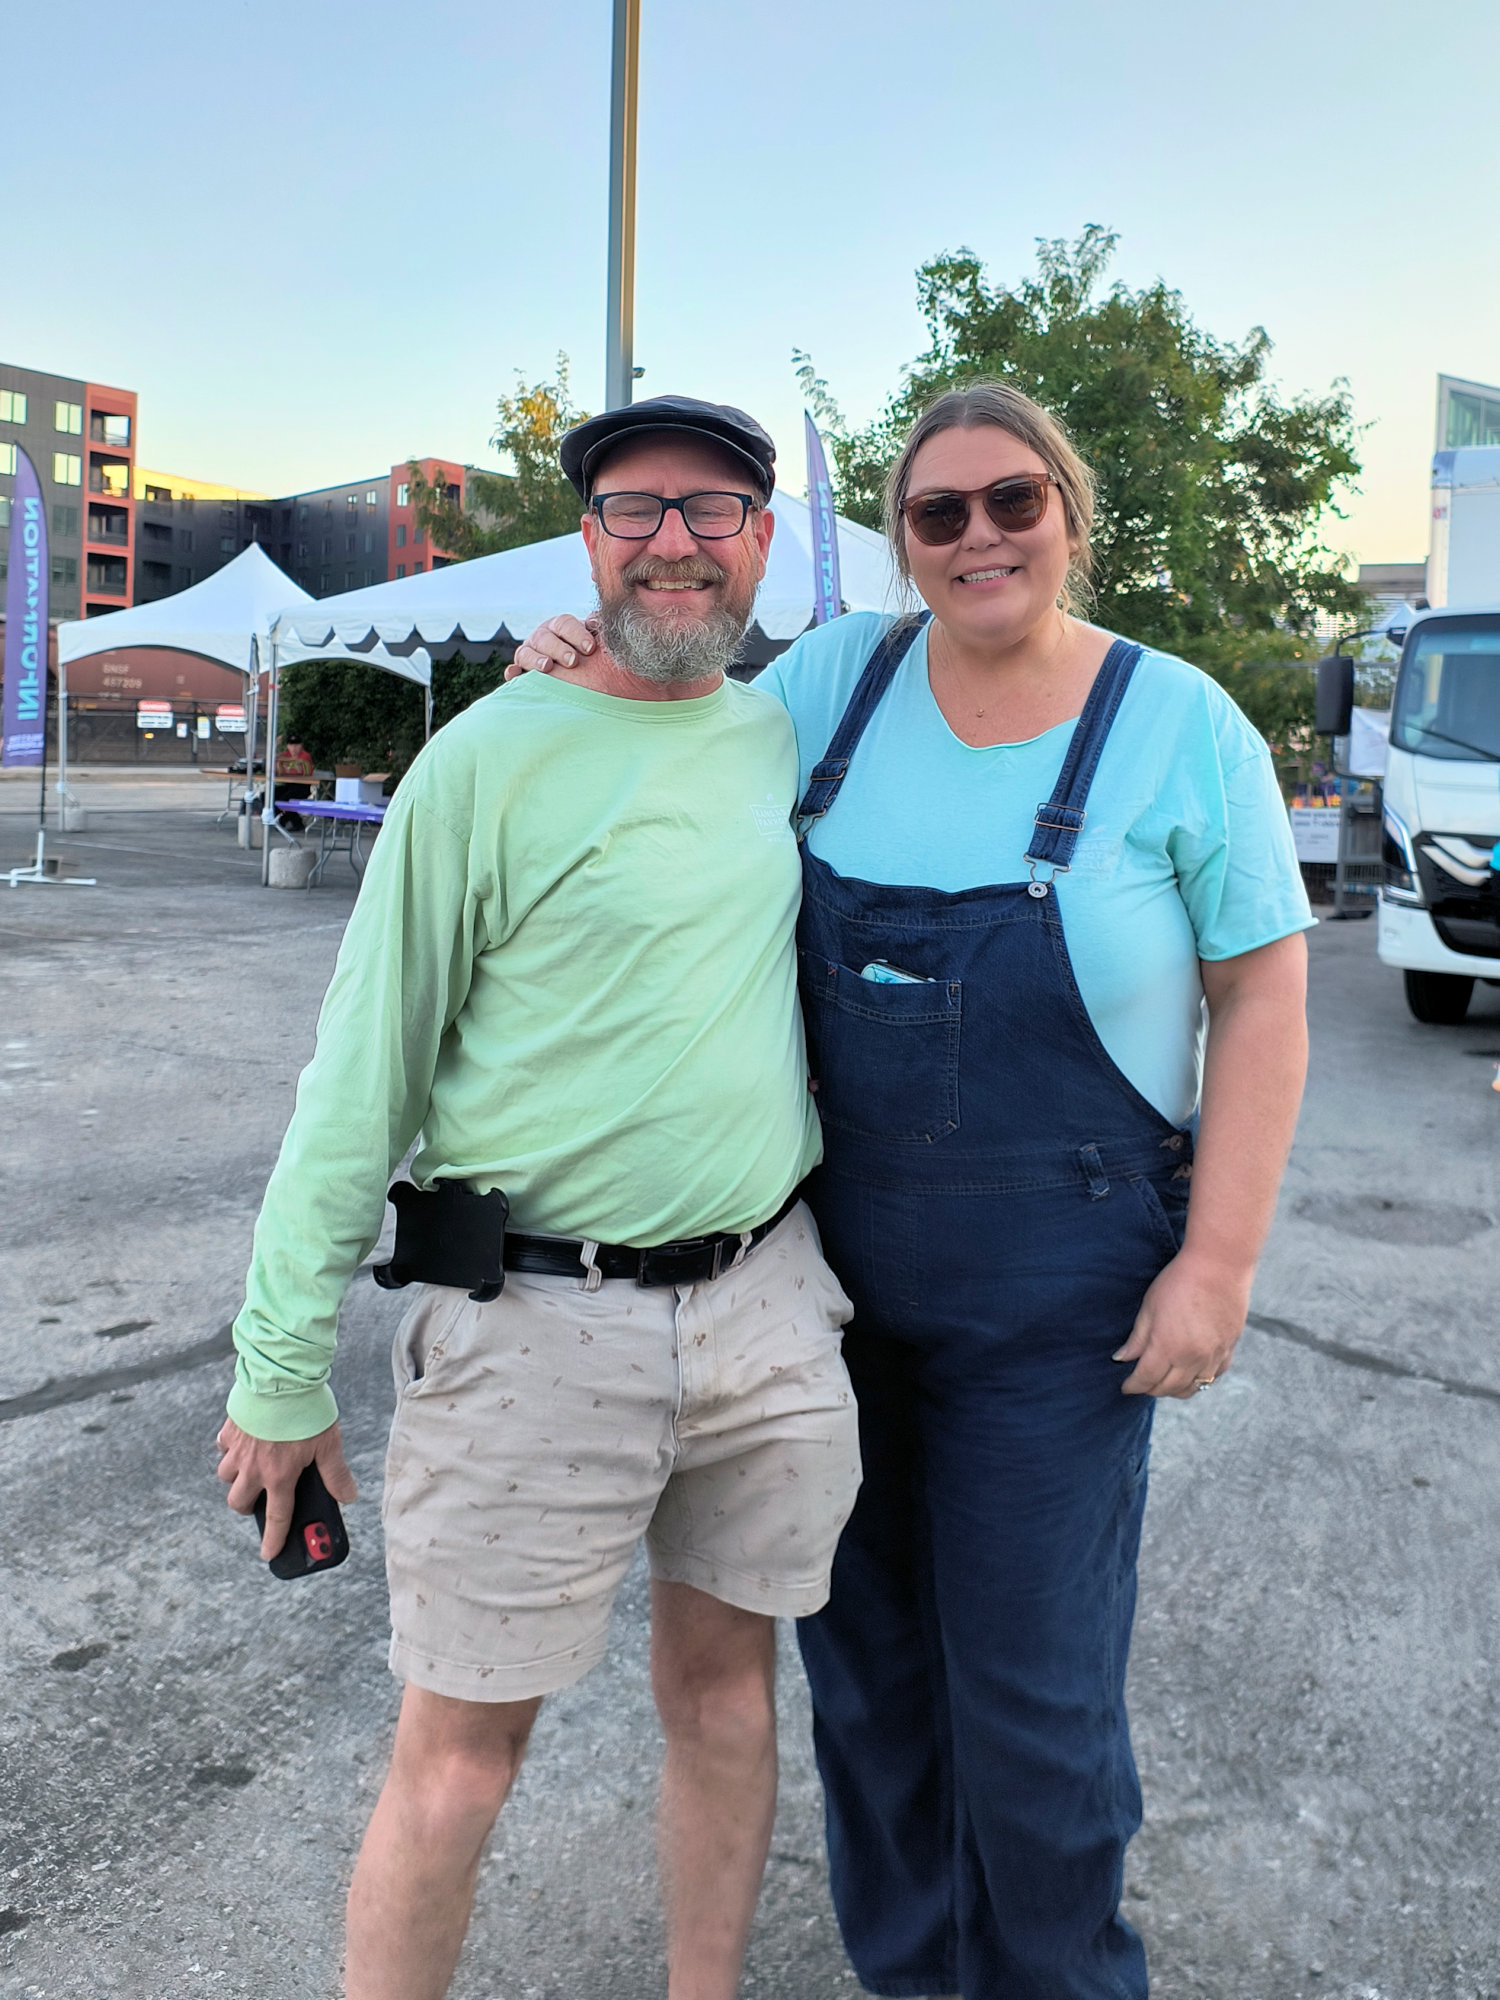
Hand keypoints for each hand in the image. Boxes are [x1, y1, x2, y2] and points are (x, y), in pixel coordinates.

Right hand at [215, 1416, 356, 1560]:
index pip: (277, 1517)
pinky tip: (242, 1444)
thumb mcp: (329, 1444)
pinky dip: (229, 1451)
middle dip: (246, 1508)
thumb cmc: (307, 1411)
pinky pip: (222, 1448)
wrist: (282, 1378)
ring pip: (226, 1476)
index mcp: (280, 1476)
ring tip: (251, 1471)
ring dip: (236, 1479)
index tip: (268, 1554)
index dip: (273, 1539)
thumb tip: (348, 1496)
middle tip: (258, 1502)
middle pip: (238, 1502)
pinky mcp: (230, 1429)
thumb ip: (336, 1474)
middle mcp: (254, 1467)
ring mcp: (238, 1449)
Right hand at [505, 614, 597, 680]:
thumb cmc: (588, 654)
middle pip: (545, 638)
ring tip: (547, 667)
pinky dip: (512, 672)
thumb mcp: (595, 640)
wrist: (577, 673)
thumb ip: (597, 629)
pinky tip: (514, 674)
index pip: (565, 624)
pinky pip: (513, 671)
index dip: (577, 634)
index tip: (590, 648)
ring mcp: (529, 653)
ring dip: (535, 659)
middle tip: (572, 661)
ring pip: (526, 652)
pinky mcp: (520, 670)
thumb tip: (595, 622)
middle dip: (558, 649)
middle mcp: (542, 636)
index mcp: (560, 626)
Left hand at [1112, 1248, 1250, 1398]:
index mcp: (1167, 1347)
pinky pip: (1214, 1376)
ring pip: (1193, 1388)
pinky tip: (1191, 1374)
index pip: (1146, 1379)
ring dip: (1175, 1390)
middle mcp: (1191, 1358)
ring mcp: (1213, 1356)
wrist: (1219, 1265)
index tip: (1126, 1386)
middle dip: (1151, 1389)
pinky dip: (1200, 1380)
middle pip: (1168, 1388)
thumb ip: (1137, 1338)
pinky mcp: (1229, 1348)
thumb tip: (1121, 1358)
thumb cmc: (1179, 1281)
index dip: (1133, 1385)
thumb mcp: (1149, 1307)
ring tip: (1164, 1383)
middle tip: (1142, 1383)